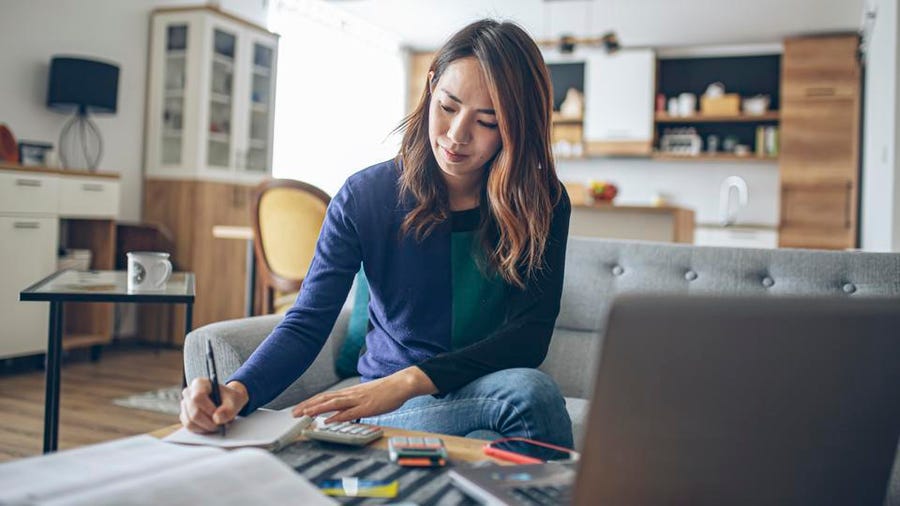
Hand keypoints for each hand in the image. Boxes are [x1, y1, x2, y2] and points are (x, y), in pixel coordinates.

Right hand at [180, 378, 248, 433]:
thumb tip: (216, 419)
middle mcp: (189, 392)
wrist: (228, 401)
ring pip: (190, 422)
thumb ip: (228, 410)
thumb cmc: (230, 398)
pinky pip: (189, 427)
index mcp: (200, 383)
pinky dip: (201, 430)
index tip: (218, 415)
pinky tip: (211, 426)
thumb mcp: (235, 401)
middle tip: (221, 425)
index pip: (198, 397)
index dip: (209, 409)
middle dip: (209, 422)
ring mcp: (185, 405)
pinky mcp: (185, 416)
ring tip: (218, 425)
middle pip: (194, 412)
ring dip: (205, 427)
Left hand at [292, 366, 436, 423]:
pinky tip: (328, 420)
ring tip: (305, 414)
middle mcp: (351, 394)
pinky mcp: (367, 406)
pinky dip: (337, 416)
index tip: (299, 408)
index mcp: (349, 392)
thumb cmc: (385, 391)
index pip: (325, 397)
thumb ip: (352, 404)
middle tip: (294, 413)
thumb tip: (340, 412)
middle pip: (325, 399)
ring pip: (334, 404)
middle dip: (308, 406)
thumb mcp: (365, 397)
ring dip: (318, 409)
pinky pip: (350, 412)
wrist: (401, 384)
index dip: (311, 402)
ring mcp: (358, 400)